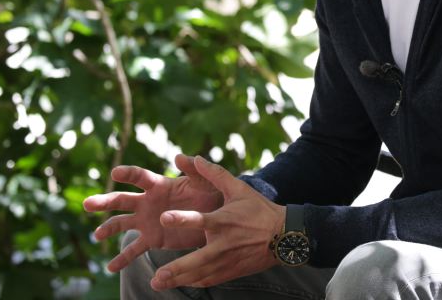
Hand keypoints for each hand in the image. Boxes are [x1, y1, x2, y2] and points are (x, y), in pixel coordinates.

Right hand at [83, 154, 223, 272]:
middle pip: (122, 200)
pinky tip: (110, 267)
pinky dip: (122, 258)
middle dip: (104, 201)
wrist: (214, 218)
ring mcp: (147, 221)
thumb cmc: (210, 193)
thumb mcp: (204, 180)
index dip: (128, 173)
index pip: (139, 177)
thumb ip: (193, 169)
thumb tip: (179, 156)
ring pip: (122, 224)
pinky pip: (134, 249)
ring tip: (97, 234)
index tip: (115, 172)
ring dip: (108, 228)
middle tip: (87, 204)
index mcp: (159, 185)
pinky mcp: (152, 239)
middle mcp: (147, 202)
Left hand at [150, 155, 285, 290]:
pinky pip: (209, 280)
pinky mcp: (231, 271)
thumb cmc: (259, 210)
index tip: (163, 218)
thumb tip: (196, 157)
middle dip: (176, 269)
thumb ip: (215, 174)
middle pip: (198, 260)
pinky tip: (180, 283)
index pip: (201, 220)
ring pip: (200, 274)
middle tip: (157, 276)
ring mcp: (227, 261)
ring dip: (179, 280)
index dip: (182, 219)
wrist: (284, 236)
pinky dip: (193, 282)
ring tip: (158, 284)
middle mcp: (224, 244)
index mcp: (224, 221)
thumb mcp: (239, 188)